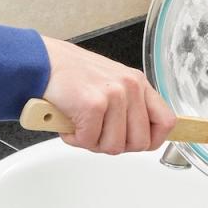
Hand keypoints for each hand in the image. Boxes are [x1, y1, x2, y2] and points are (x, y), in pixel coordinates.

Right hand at [40, 36, 175, 154]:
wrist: (42, 62)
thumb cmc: (73, 76)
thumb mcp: (112, 84)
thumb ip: (129, 108)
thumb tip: (141, 138)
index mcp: (139, 83)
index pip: (166, 122)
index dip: (151, 140)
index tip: (134, 142)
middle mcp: (131, 87)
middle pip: (140, 142)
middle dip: (116, 145)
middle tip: (97, 134)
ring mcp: (114, 95)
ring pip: (115, 146)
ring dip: (93, 143)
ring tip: (81, 125)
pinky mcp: (93, 104)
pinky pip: (90, 141)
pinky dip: (75, 139)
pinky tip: (69, 123)